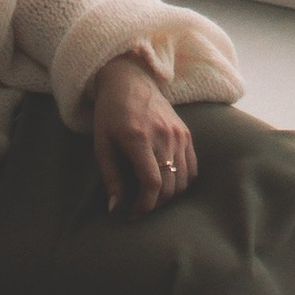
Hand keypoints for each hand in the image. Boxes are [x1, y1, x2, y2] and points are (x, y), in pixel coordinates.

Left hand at [92, 56, 195, 215]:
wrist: (130, 81)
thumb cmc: (111, 114)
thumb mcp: (102, 145)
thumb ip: (111, 177)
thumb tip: (116, 208)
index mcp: (138, 139)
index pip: (152, 182)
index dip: (144, 205)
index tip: (133, 213)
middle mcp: (163, 137)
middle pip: (170, 186)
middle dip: (155, 204)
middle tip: (140, 206)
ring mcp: (179, 134)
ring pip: (183, 181)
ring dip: (169, 196)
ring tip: (152, 195)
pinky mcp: (186, 133)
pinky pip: (192, 168)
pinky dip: (182, 182)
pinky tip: (167, 183)